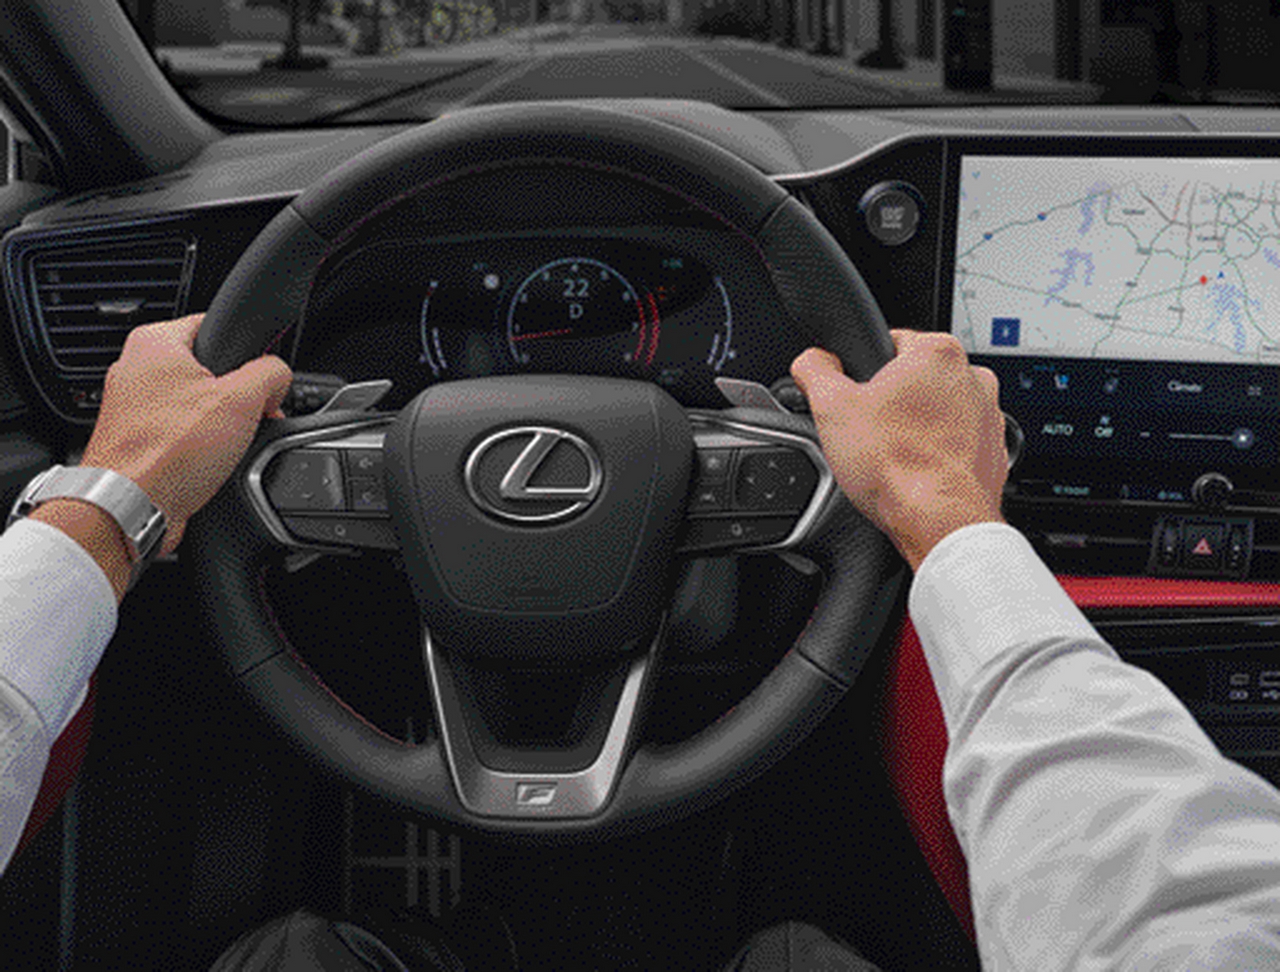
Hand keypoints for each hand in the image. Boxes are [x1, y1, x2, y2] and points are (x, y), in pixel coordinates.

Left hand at [80, 314, 292, 557]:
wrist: (130, 508)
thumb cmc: (167, 453)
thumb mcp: (243, 400)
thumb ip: (271, 374)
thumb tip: (279, 376)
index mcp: (154, 342)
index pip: (214, 324)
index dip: (249, 351)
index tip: (261, 377)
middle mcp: (135, 368)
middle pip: (209, 369)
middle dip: (238, 396)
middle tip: (251, 418)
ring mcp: (131, 406)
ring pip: (196, 404)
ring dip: (220, 425)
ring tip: (227, 446)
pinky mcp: (135, 439)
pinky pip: (181, 433)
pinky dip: (198, 446)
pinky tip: (208, 464)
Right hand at [790, 330, 1007, 571]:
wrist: (940, 522)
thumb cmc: (897, 467)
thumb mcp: (830, 408)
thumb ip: (815, 370)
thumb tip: (813, 361)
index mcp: (938, 352)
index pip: (890, 343)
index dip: (863, 373)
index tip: (854, 401)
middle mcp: (974, 378)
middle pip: (914, 380)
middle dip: (891, 404)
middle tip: (869, 434)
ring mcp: (989, 417)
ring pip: (937, 412)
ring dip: (915, 429)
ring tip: (893, 457)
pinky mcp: (993, 452)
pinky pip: (955, 444)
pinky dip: (936, 455)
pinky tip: (915, 473)